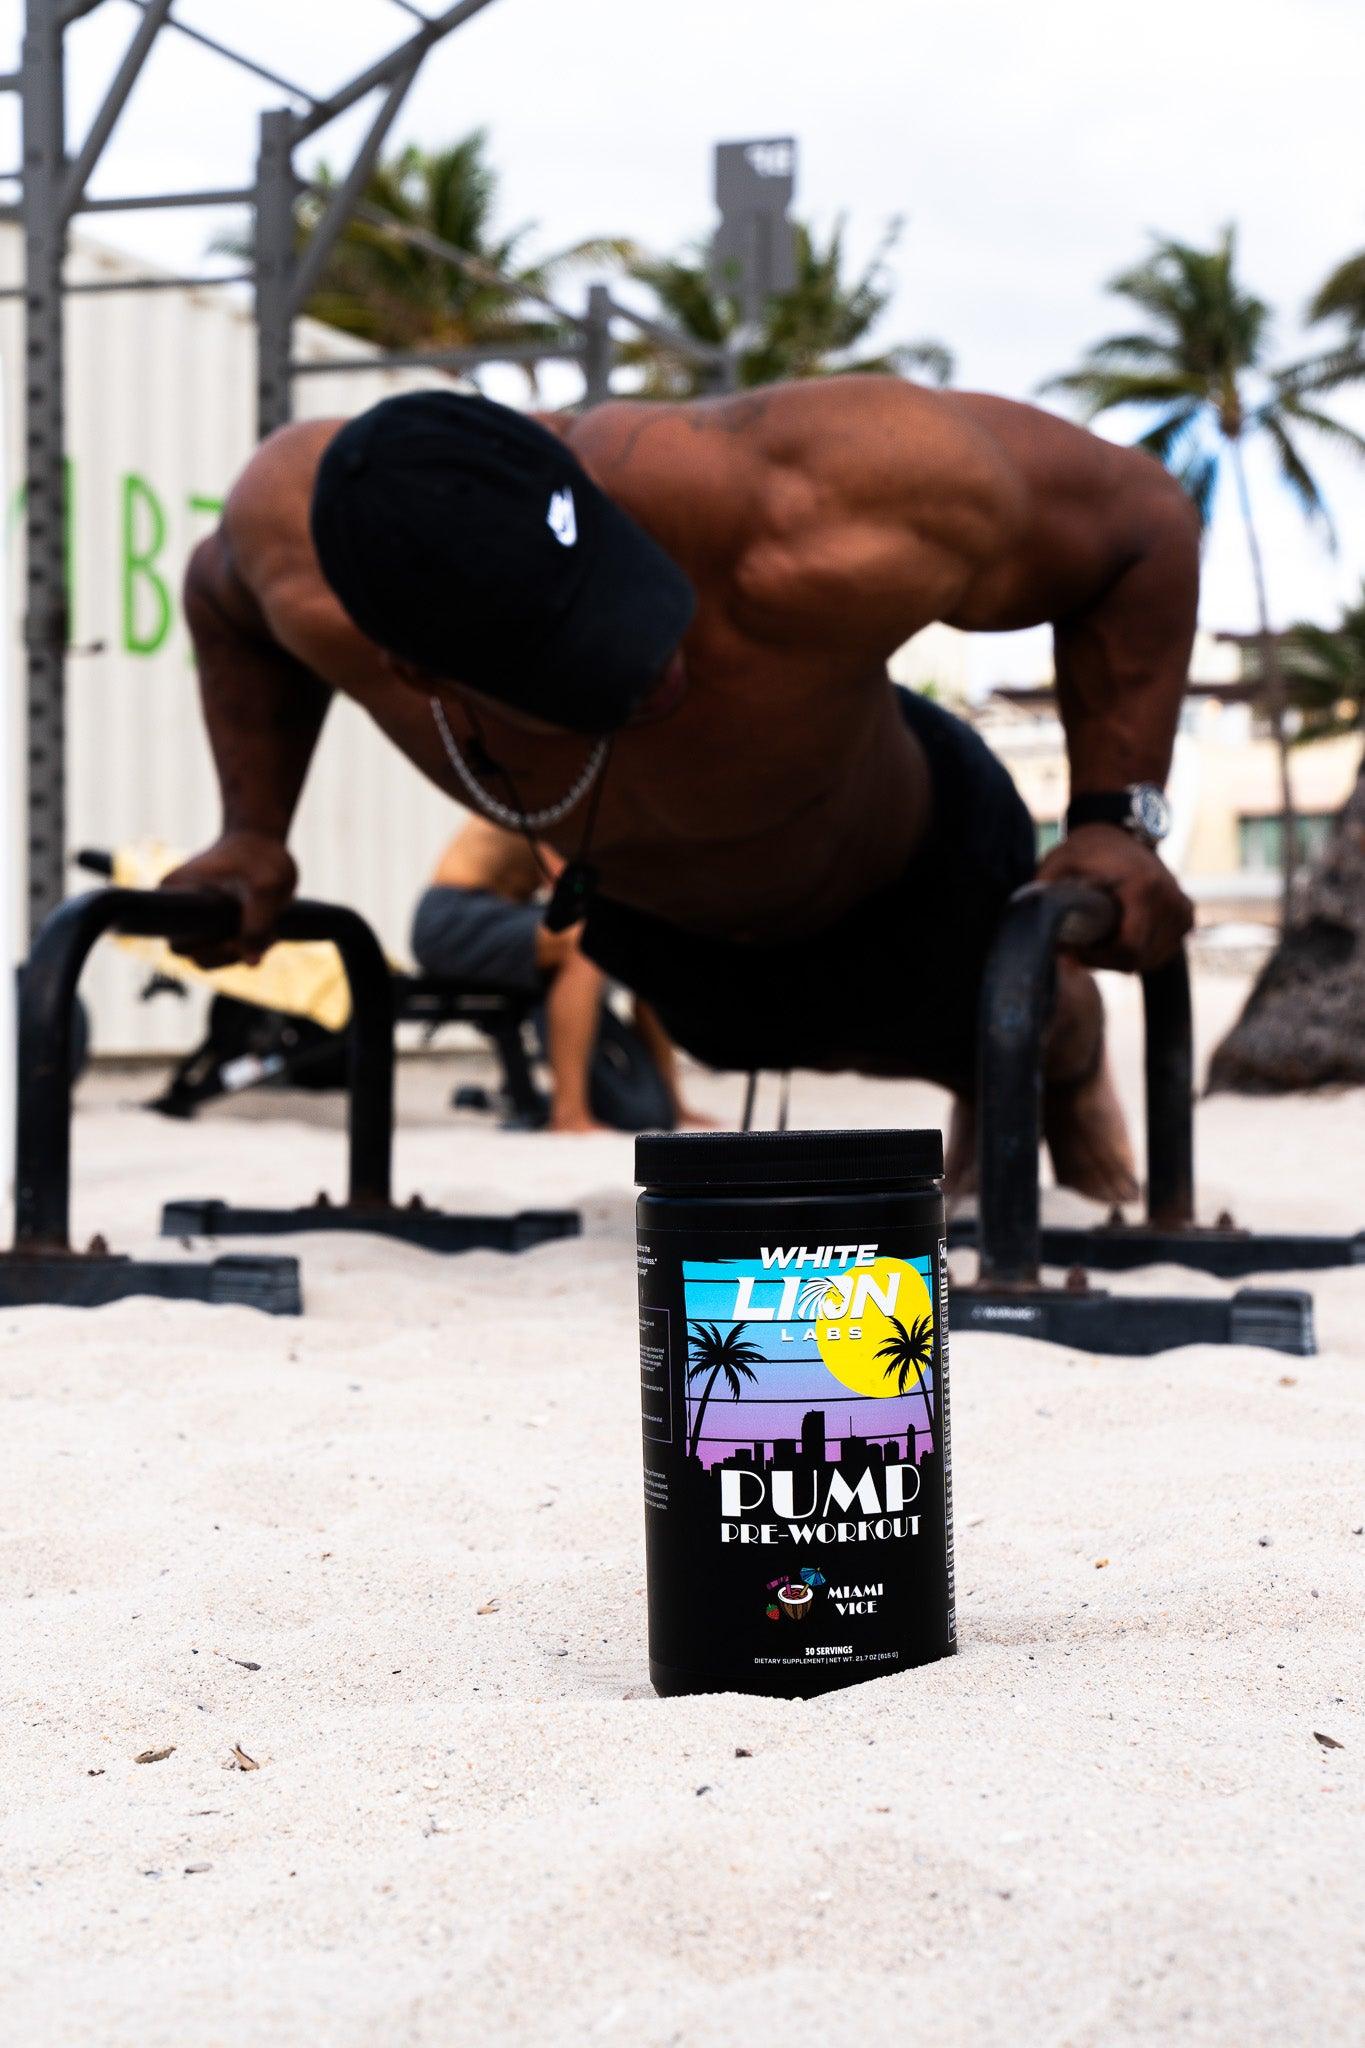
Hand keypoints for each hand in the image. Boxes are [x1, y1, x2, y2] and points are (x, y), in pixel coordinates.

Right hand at [159, 830, 297, 967]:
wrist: (263, 839)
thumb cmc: (261, 855)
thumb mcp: (267, 886)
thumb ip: (258, 924)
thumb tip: (250, 964)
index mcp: (174, 894)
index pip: (180, 943)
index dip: (210, 949)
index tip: (238, 934)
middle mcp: (178, 910)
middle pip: (196, 955)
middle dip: (231, 952)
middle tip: (261, 930)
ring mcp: (196, 919)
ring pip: (214, 956)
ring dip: (244, 949)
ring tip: (269, 923)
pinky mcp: (213, 924)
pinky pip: (227, 950)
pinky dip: (250, 944)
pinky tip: (268, 923)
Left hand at [1036, 824, 1192, 971]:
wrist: (1122, 829)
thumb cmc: (1087, 848)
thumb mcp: (1059, 863)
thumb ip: (1044, 892)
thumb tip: (1031, 925)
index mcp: (1144, 888)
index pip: (1128, 950)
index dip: (1098, 960)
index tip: (1075, 951)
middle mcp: (1172, 900)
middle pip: (1139, 960)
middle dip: (1106, 961)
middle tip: (1080, 948)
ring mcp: (1183, 909)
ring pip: (1151, 960)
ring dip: (1122, 959)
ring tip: (1097, 939)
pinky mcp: (1186, 916)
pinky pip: (1162, 952)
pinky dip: (1140, 953)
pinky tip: (1117, 937)